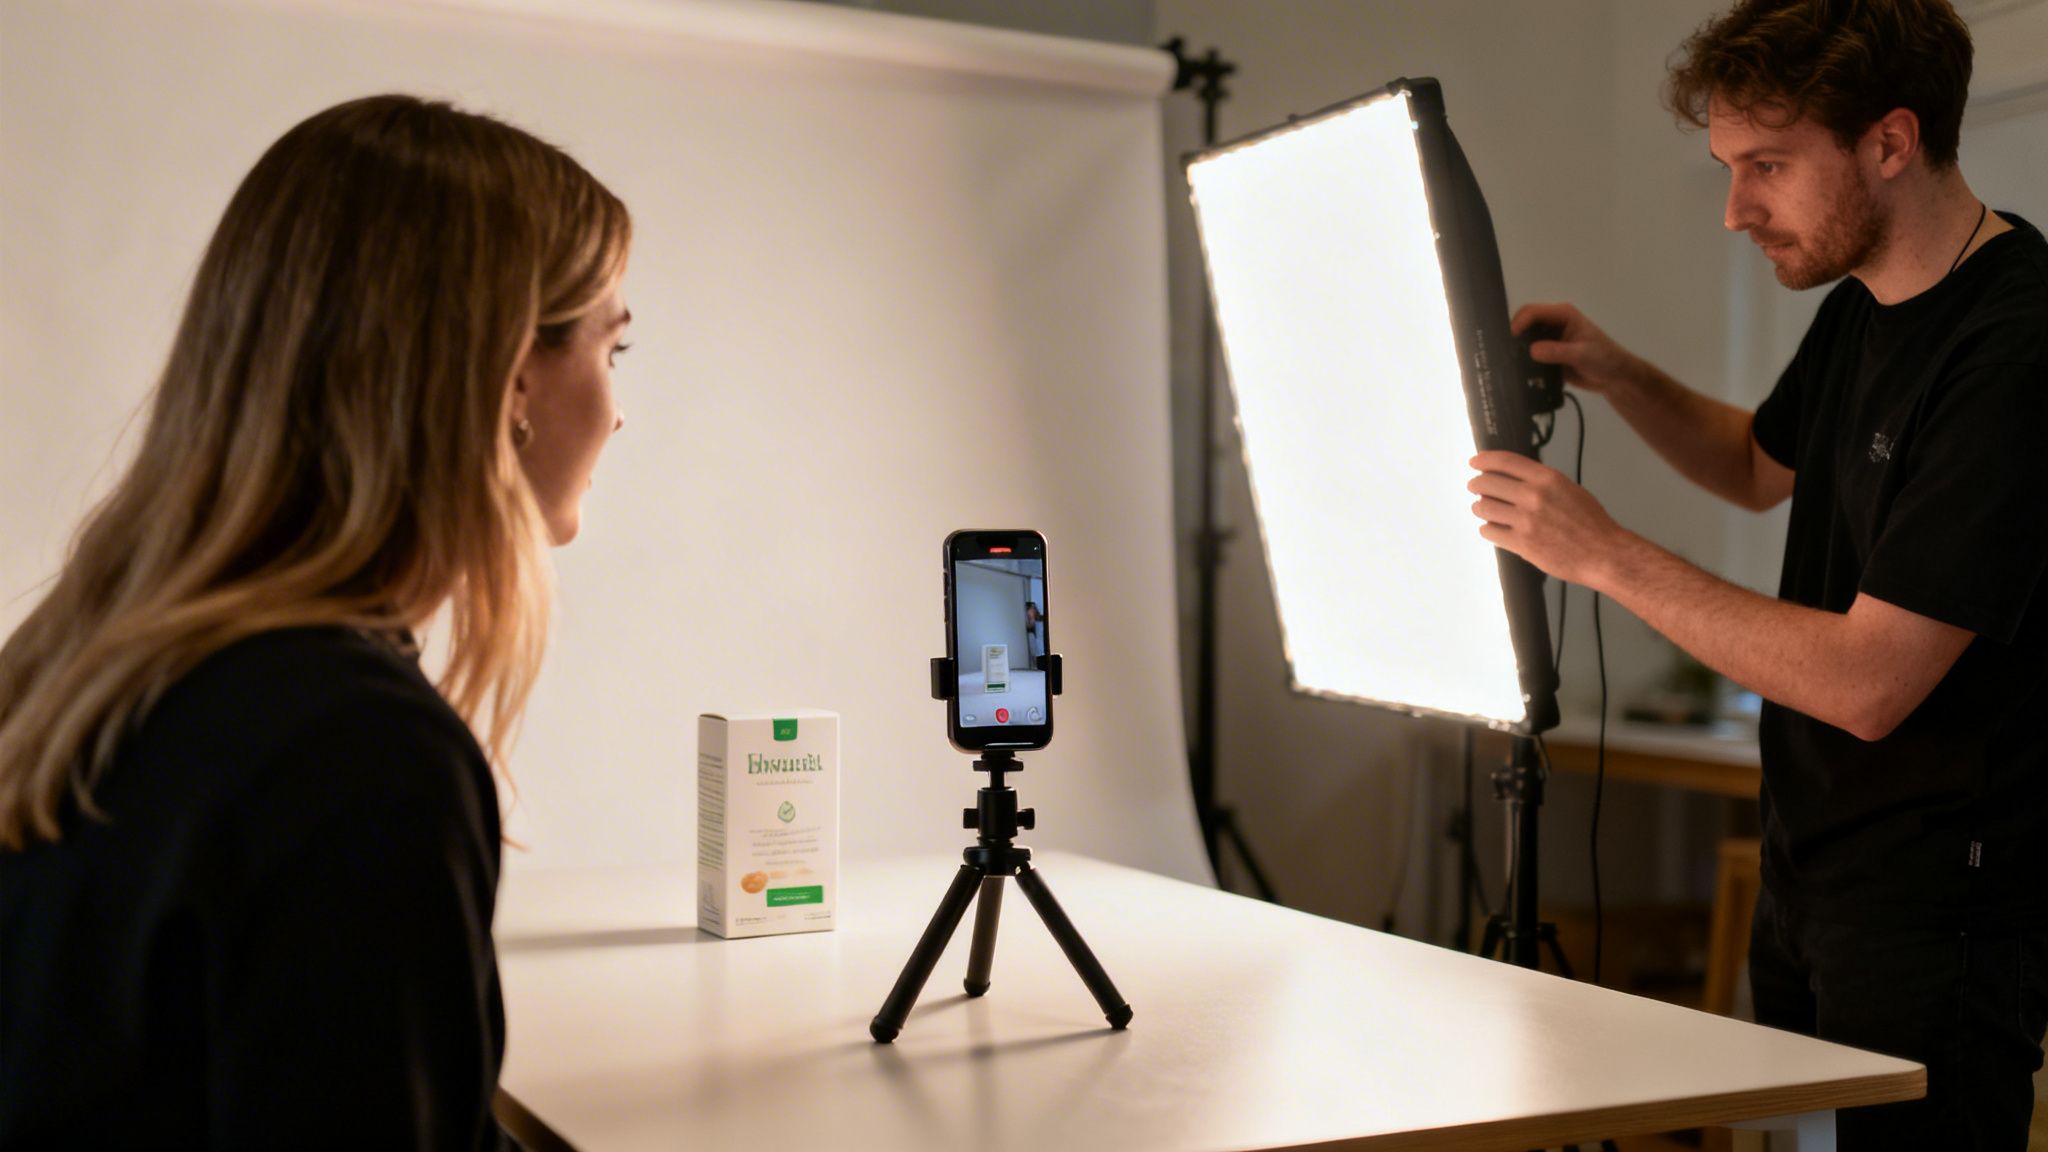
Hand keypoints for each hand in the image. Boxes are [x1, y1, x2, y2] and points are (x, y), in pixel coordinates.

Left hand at [1467, 450, 1627, 589]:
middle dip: (1477, 484)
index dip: (1484, 460)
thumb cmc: (1591, 523)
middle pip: (1488, 483)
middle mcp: (1534, 496)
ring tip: (1482, 508)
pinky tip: (1492, 528)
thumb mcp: (1569, 489)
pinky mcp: (1521, 543)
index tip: (1475, 462)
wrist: (1603, 553)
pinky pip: (1490, 531)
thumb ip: (1541, 482)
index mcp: (1547, 479)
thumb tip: (1514, 477)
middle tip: (1475, 487)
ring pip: (1484, 507)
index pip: (1505, 461)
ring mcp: (1525, 520)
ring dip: (1479, 507)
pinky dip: (1487, 529)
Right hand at [1511, 302, 1646, 398]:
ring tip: (1509, 363)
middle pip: (1525, 323)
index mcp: (1563, 314)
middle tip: (1506, 353)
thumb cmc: (1604, 359)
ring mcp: (1549, 339)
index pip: (1533, 311)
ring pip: (1524, 340)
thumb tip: (1531, 350)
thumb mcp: (1582, 354)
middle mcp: (1553, 323)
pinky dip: (1523, 361)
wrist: (1613, 377)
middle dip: (1515, 336)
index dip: (1520, 322)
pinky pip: (1529, 355)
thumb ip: (1557, 352)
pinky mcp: (1547, 354)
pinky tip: (1519, 371)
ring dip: (1518, 349)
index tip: (1511, 339)